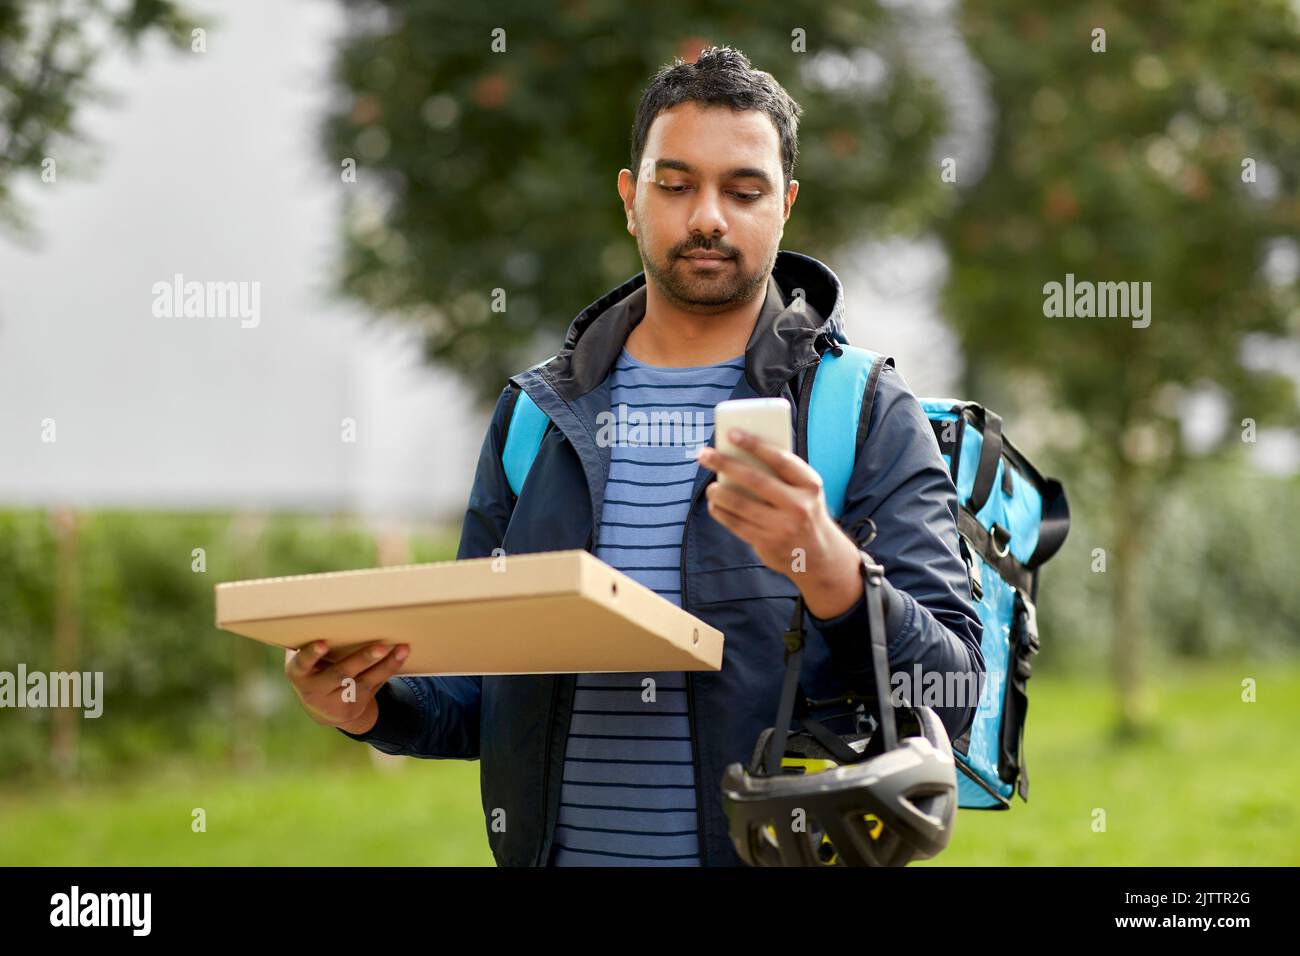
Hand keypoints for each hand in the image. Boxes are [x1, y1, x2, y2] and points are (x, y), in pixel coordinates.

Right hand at [284, 640, 408, 734]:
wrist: (322, 707)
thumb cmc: (314, 668)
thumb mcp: (306, 659)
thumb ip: (311, 641)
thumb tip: (332, 608)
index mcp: (298, 673)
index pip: (301, 664)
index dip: (311, 655)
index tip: (322, 643)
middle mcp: (315, 690)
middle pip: (340, 674)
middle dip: (362, 660)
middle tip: (380, 646)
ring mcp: (336, 701)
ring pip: (364, 682)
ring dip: (385, 664)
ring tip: (400, 648)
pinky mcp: (355, 706)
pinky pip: (375, 685)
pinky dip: (389, 668)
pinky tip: (401, 654)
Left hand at [697, 428, 863, 619]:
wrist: (820, 556)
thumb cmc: (803, 510)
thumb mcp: (804, 491)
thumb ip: (781, 475)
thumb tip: (738, 454)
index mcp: (810, 485)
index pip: (779, 459)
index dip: (754, 444)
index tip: (731, 433)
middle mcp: (799, 506)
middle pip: (755, 480)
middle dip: (725, 464)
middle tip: (704, 455)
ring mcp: (783, 527)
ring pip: (741, 504)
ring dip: (718, 493)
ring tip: (710, 487)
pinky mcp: (768, 544)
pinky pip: (737, 525)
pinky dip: (721, 513)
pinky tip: (715, 505)